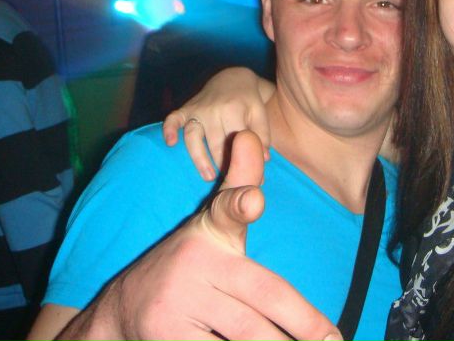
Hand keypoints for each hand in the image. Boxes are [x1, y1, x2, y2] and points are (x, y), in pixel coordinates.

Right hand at [57, 131, 340, 340]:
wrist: (122, 309)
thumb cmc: (187, 264)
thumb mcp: (211, 225)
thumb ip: (239, 185)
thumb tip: (250, 133)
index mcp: (210, 234)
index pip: (225, 211)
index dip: (241, 203)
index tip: (255, 200)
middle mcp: (193, 264)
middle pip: (260, 296)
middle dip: (300, 321)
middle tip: (332, 338)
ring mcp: (178, 303)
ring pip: (245, 333)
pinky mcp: (167, 336)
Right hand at [162, 67, 274, 180]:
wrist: (233, 77)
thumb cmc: (249, 100)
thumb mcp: (260, 113)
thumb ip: (263, 135)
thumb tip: (264, 159)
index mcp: (235, 110)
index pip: (238, 141)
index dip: (244, 161)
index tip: (250, 179)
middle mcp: (214, 110)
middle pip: (216, 144)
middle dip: (223, 165)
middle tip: (230, 183)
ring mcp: (198, 109)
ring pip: (194, 137)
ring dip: (200, 158)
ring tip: (209, 177)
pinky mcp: (186, 108)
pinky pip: (173, 118)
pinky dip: (169, 129)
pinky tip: (170, 143)